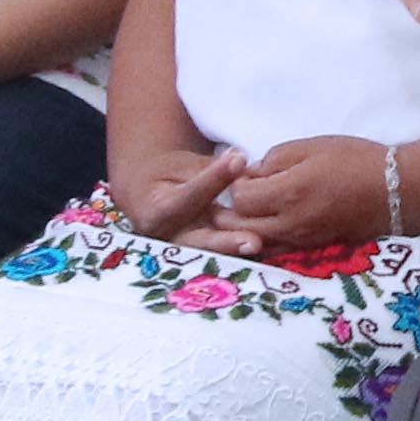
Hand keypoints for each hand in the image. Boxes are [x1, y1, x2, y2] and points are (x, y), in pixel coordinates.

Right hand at [113, 143, 252, 255]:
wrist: (147, 198)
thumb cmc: (166, 177)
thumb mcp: (179, 166)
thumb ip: (208, 167)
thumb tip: (237, 158)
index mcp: (156, 210)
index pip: (187, 195)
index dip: (213, 179)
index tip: (238, 161)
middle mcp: (170, 238)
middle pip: (200, 241)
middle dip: (226, 242)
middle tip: (253, 241)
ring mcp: (187, 253)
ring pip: (215, 256)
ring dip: (239, 254)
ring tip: (260, 247)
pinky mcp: (203, 261)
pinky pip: (225, 261)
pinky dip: (246, 258)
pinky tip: (272, 249)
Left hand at [218, 134, 391, 257]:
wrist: (397, 190)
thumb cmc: (356, 160)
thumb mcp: (312, 146)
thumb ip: (275, 159)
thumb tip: (252, 173)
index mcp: (289, 193)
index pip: (240, 198)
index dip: (236, 183)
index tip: (246, 172)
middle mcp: (291, 223)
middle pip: (240, 226)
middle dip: (232, 211)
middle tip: (240, 194)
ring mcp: (302, 241)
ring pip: (255, 243)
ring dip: (245, 229)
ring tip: (249, 211)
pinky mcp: (312, 250)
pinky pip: (276, 250)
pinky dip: (264, 240)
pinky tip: (269, 225)